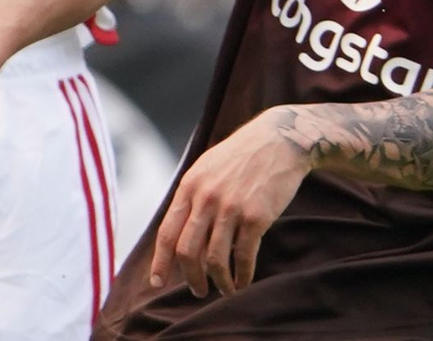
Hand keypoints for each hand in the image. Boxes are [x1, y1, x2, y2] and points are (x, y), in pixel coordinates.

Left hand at [149, 107, 311, 298]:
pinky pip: (243, 257)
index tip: (155, 282)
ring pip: (214, 259)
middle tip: (198, 291)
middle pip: (187, 251)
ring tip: (225, 289)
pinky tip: (243, 281)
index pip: (167, 232)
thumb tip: (178, 234)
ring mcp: (230, 208)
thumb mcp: (206, 169)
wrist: (277, 141)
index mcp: (189, 185)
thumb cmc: (239, 158)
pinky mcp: (255, 217)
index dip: (160, 261)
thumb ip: (192, 197)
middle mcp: (205, 197)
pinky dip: (242, 275)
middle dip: (190, 278)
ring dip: (219, 282)